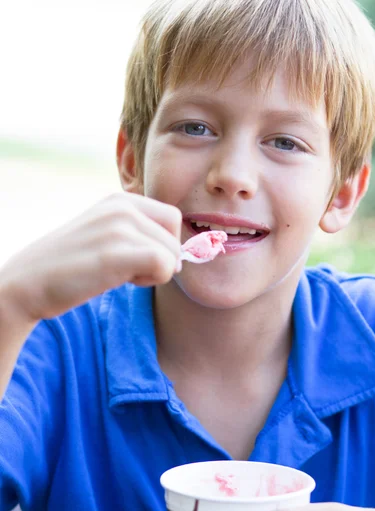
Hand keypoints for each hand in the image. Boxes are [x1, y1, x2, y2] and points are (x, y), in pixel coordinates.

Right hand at [0, 192, 181, 322]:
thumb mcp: (106, 235)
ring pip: (172, 254)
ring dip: (154, 273)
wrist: (29, 282)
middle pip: (176, 238)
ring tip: (118, 274)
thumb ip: (139, 235)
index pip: (172, 218)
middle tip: (128, 270)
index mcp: (120, 200)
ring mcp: (118, 226)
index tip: (138, 258)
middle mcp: (122, 206)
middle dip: (161, 261)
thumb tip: (181, 257)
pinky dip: (151, 281)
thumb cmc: (71, 266)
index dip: (165, 244)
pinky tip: (120, 281)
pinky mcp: (115, 251)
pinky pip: (164, 266)